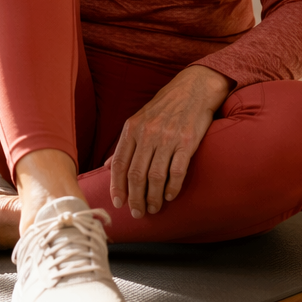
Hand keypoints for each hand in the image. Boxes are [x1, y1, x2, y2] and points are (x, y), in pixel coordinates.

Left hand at [109, 66, 232, 218]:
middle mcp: (148, 134)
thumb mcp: (139, 120)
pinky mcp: (187, 141)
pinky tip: (170, 196)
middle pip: (136, 174)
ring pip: (155, 177)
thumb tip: (108, 166)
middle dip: (135, 198)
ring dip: (154, 197)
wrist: (193, 89)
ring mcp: (167, 138)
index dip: (117, 187)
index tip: (119, 203)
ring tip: (154, 208)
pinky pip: (177, 171)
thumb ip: (125, 145)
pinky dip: (172, 187)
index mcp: (132, 129)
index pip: (120, 164)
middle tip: (138, 212)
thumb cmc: (164, 107)